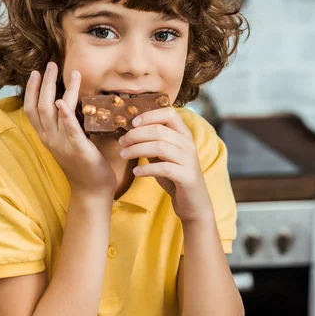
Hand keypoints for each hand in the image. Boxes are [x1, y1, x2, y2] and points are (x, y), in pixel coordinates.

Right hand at [24, 62, 116, 195]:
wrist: (91, 190)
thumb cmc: (83, 164)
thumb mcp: (68, 141)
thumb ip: (65, 124)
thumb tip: (66, 103)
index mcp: (47, 137)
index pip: (31, 110)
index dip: (30, 90)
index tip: (34, 73)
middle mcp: (50, 139)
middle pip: (40, 106)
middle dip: (44, 83)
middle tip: (50, 64)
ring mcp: (62, 144)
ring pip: (54, 112)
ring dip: (60, 89)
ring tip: (72, 72)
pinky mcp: (78, 149)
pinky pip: (70, 129)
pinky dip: (65, 114)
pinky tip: (63, 101)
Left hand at [118, 107, 213, 222]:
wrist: (193, 202)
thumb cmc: (174, 176)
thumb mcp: (162, 156)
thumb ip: (152, 143)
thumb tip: (130, 132)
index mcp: (184, 134)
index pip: (169, 113)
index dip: (149, 115)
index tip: (132, 123)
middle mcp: (188, 144)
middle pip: (159, 130)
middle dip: (135, 134)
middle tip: (121, 142)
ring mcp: (189, 160)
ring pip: (160, 147)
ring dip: (137, 149)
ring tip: (123, 155)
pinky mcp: (187, 176)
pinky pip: (164, 168)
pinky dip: (146, 168)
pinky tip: (136, 172)